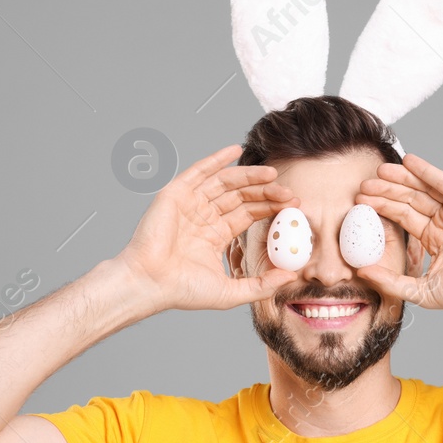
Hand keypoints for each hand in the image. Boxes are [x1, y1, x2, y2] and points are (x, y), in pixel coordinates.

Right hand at [115, 144, 295, 310]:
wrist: (151, 283)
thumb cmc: (183, 291)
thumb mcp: (231, 292)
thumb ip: (262, 285)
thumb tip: (291, 276)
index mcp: (214, 236)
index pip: (247, 215)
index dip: (269, 208)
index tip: (292, 206)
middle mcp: (203, 217)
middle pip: (240, 197)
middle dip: (265, 192)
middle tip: (288, 192)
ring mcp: (189, 204)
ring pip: (225, 183)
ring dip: (249, 176)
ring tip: (271, 174)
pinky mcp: (175, 194)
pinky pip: (199, 171)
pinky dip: (216, 160)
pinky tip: (234, 151)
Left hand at [352, 153, 442, 313]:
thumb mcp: (421, 290)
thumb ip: (391, 281)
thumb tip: (362, 271)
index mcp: (435, 239)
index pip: (403, 218)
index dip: (382, 209)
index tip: (360, 203)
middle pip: (410, 201)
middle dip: (386, 191)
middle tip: (363, 184)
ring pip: (424, 189)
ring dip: (402, 178)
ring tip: (380, 170)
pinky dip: (427, 171)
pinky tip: (409, 161)